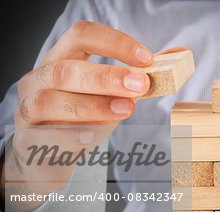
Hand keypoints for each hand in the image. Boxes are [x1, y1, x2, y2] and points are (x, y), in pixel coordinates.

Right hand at [2, 21, 184, 211]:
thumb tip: (178, 56)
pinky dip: (68, 136)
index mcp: (61, 60)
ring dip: (91, 105)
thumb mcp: (109, 94)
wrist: (47, 154)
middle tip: (141, 86)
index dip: (114, 43)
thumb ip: (139, 76)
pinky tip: (90, 137)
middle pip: (65, 69)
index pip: (81, 36)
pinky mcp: (28, 141)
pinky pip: (44, 137)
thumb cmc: (81, 117)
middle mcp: (39, 80)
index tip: (146, 59)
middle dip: (106, 76)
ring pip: (49, 102)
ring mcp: (28, 111)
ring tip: (125, 110)